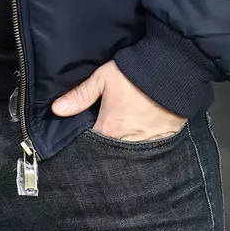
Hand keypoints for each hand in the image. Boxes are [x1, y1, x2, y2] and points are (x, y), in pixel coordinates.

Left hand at [51, 60, 186, 141]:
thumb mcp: (103, 79)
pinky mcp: (162, 143)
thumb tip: (56, 109)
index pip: (89, 145)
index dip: (85, 142)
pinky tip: (137, 140)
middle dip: (103, 150)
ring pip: (127, 156)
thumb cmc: (135, 75)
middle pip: (108, 153)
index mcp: (108, 129)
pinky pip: (146, 153)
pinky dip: (140, 151)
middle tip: (103, 137)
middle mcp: (125, 142)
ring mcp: (145, 146)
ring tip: (119, 141)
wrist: (173, 73)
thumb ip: (80, 95)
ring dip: (121, 151)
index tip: (83, 137)